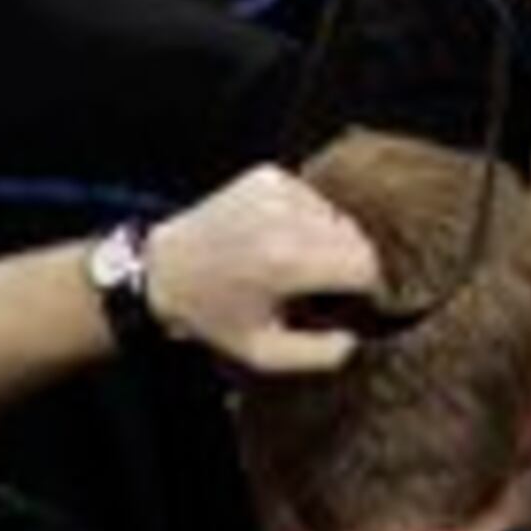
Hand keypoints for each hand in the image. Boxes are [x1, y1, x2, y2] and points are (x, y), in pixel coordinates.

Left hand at [138, 164, 385, 373]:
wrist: (162, 270)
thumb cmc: (213, 317)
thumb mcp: (262, 353)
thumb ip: (318, 355)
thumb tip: (356, 338)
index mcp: (287, 261)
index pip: (364, 264)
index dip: (368, 287)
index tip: (355, 301)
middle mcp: (285, 217)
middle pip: (356, 237)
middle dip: (349, 264)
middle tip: (322, 286)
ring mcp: (277, 189)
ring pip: (337, 215)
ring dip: (329, 240)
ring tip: (296, 262)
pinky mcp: (267, 176)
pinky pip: (314, 198)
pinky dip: (309, 219)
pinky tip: (280, 237)